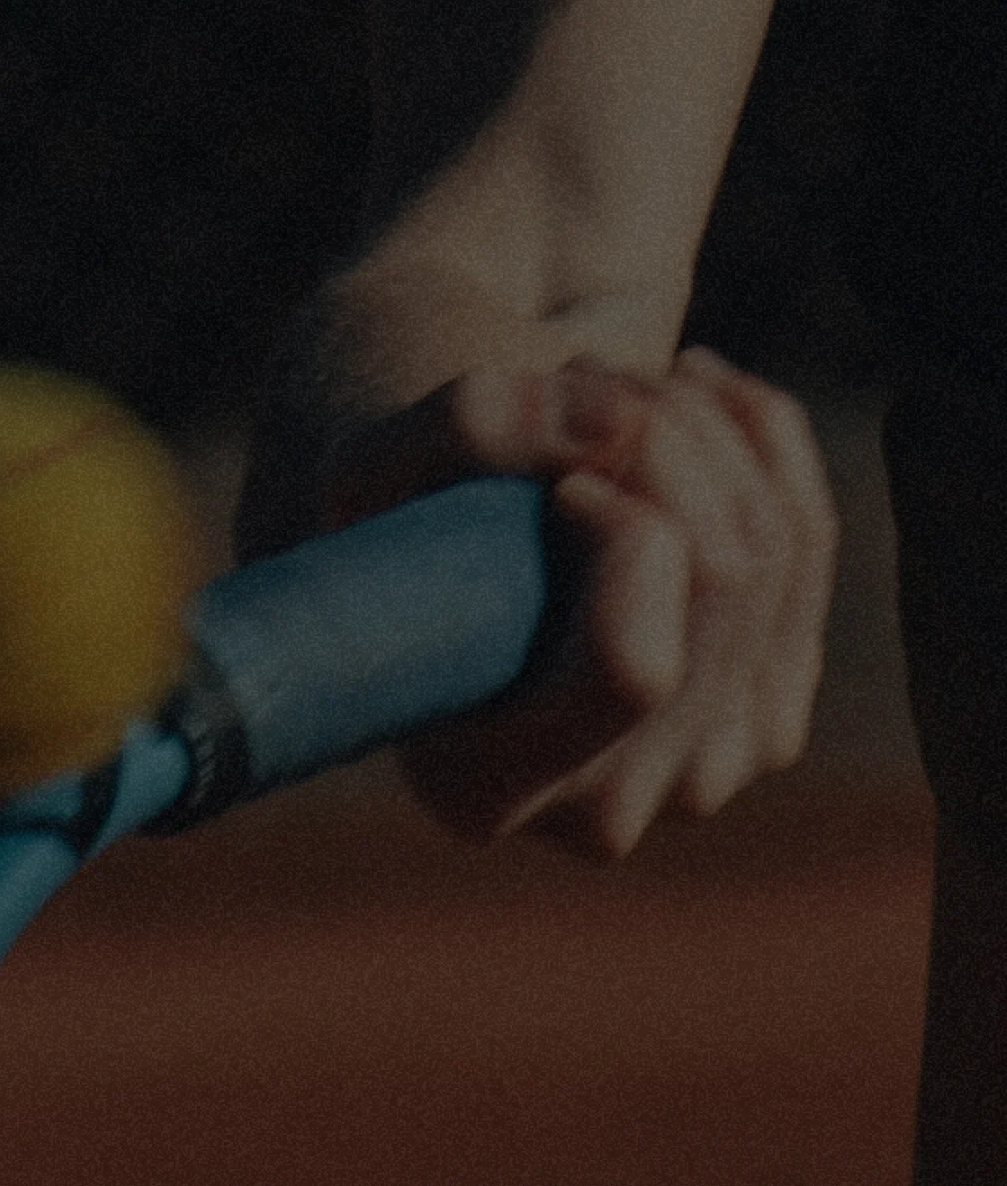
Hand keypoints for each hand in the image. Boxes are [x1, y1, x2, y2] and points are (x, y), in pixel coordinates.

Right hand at [319, 350, 837, 856]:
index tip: (552, 475)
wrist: (438, 536)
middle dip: (655, 432)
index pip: (632, 667)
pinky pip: (810, 535)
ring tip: (604, 382)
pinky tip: (681, 397)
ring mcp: (699, 775)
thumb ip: (465, 427)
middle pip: (717, 576)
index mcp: (476, 784)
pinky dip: (753, 438)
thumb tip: (620, 422)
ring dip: (696, 421)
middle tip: (572, 375)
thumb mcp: (376, 458)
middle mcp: (600, 811)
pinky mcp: (766, 719)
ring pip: (771, 544)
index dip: (618, 527)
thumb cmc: (391, 512)